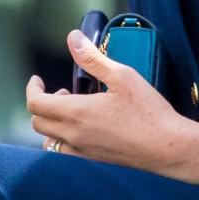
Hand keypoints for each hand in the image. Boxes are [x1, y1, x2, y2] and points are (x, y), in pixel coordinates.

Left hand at [25, 29, 193, 173]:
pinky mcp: (92, 161)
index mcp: (76, 113)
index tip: (38, 80)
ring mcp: (81, 152)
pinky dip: (62, 140)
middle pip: (38, 122)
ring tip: (73, 111)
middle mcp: (73, 135)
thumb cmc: (147, 111)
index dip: (33, 89)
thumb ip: (93, 58)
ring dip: (51, 123)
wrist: (166, 147)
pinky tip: (83, 129)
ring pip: (48, 140)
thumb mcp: (122, 76)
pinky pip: (63, 153)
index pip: (36, 104)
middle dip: (43, 103)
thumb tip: (73, 38)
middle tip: (64, 92)